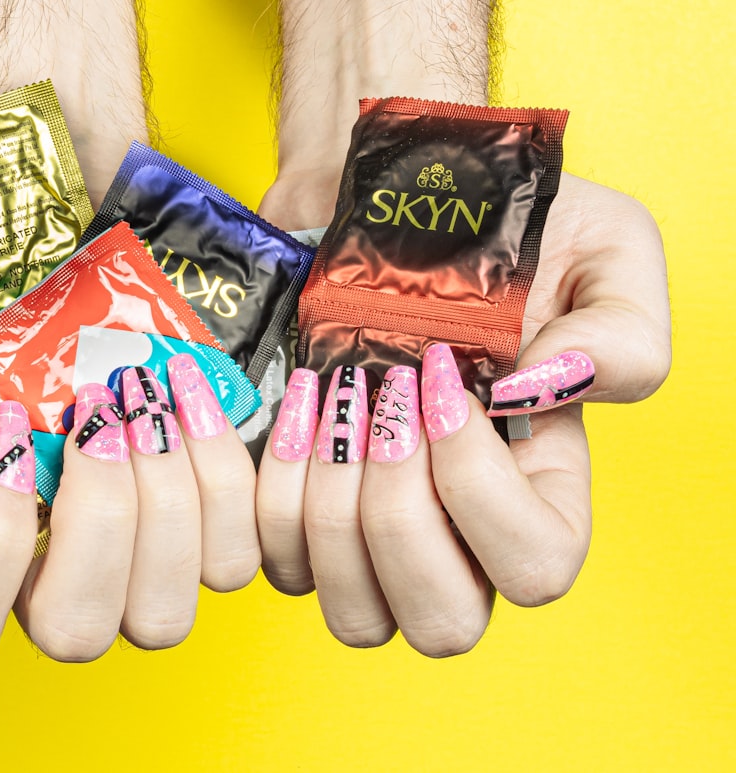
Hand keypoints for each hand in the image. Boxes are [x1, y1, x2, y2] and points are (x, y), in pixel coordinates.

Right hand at [0, 249, 258, 664]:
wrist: (59, 237)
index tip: (14, 424)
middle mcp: (49, 559)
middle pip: (77, 632)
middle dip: (99, 519)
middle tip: (103, 409)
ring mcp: (133, 549)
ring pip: (163, 613)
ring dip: (166, 495)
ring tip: (153, 395)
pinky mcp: (207, 519)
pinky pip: (235, 556)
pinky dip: (225, 476)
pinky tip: (197, 394)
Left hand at [255, 172, 670, 655]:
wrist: (383, 205)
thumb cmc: (494, 229)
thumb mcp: (606, 252)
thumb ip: (622, 340)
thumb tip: (536, 401)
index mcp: (543, 494)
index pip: (534, 569)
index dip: (477, 488)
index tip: (439, 378)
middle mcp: (461, 537)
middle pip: (441, 622)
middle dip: (397, 512)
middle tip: (381, 403)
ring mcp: (375, 541)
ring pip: (355, 614)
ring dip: (331, 502)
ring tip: (332, 397)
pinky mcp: (302, 520)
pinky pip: (277, 560)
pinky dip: (274, 485)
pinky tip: (294, 402)